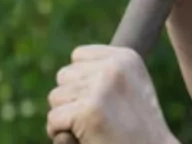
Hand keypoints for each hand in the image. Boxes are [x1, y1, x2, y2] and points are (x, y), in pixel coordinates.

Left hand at [46, 45, 177, 143]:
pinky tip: (86, 138)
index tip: (104, 100)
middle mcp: (115, 67)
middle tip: (99, 117)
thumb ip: (105, 73)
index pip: (78, 56)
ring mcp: (102, 88)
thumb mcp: (130, 88)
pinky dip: (62, 134)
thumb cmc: (137, 130)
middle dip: (72, 99)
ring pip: (56, 97)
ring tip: (94, 128)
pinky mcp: (88, 111)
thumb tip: (68, 71)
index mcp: (126, 57)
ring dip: (66, 117)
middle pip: (64, 76)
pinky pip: (53, 120)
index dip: (82, 82)